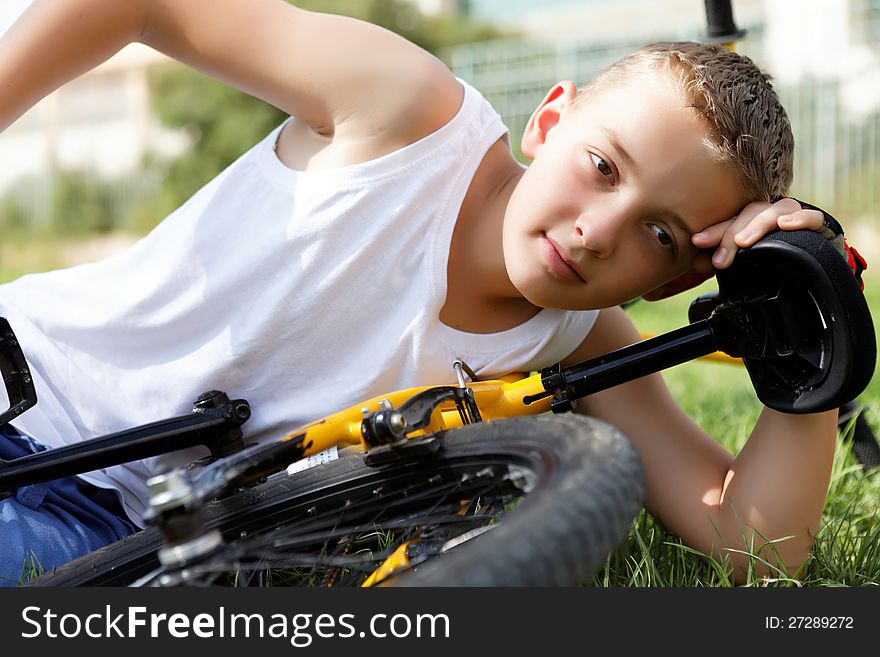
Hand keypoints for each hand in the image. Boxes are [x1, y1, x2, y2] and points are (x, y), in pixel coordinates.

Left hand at [690, 197, 824, 269]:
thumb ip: (719, 260)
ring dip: (759, 224)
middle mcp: (771, 214)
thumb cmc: (770, 261)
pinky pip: (813, 217)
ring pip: (778, 208)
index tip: (697, 241)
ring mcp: (794, 217)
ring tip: (744, 242)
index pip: (730, 219)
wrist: (814, 270)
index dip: (714, 230)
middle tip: (720, 259)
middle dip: (732, 233)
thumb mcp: (740, 262)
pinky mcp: (818, 226)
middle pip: (751, 212)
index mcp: (750, 220)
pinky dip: (800, 218)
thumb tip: (697, 262)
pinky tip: (786, 225)